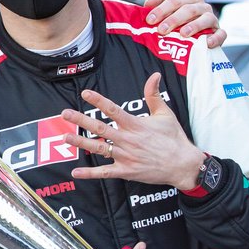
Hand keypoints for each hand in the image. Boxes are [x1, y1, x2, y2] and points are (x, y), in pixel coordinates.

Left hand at [60, 72, 205, 190]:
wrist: (183, 164)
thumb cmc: (174, 138)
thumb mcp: (165, 114)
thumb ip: (154, 95)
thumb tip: (154, 75)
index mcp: (136, 124)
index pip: (113, 110)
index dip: (98, 100)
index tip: (84, 93)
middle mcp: (128, 139)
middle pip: (100, 128)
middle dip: (81, 120)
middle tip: (64, 114)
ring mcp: (125, 156)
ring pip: (99, 148)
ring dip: (81, 143)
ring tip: (65, 137)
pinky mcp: (126, 171)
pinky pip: (105, 173)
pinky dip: (90, 173)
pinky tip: (76, 172)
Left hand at [143, 0, 225, 48]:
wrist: (193, 38)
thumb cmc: (176, 21)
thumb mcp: (165, 9)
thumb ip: (156, 1)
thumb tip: (149, 3)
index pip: (174, 0)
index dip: (161, 9)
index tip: (149, 20)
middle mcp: (202, 6)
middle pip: (189, 9)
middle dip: (174, 19)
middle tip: (161, 30)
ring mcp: (212, 19)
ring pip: (206, 19)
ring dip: (194, 26)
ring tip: (183, 34)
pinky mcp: (218, 33)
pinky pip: (220, 34)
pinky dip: (215, 38)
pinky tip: (207, 43)